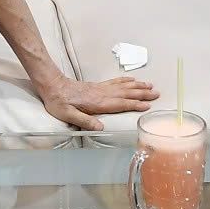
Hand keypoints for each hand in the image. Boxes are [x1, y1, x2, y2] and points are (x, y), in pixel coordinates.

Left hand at [38, 72, 158, 130]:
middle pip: (126, 93)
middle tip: (157, 93)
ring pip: (123, 86)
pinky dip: (126, 81)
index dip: (135, 104)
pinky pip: (115, 82)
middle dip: (142, 93)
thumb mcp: (68, 115)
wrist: (52, 85)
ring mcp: (100, 88)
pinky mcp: (97, 85)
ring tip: (150, 85)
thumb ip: (84, 121)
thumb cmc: (58, 102)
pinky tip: (132, 80)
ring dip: (137, 86)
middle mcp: (102, 93)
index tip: (148, 105)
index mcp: (97, 102)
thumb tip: (101, 128)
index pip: (120, 104)